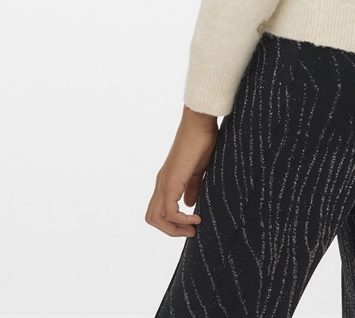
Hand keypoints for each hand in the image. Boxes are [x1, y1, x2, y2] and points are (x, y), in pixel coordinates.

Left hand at [145, 105, 218, 236]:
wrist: (200, 123)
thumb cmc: (202, 140)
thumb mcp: (198, 169)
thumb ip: (193, 186)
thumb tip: (189, 203)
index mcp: (167, 179)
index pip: (159, 209)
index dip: (173, 222)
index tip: (193, 224)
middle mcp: (161, 182)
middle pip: (152, 218)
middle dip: (171, 230)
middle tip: (191, 231)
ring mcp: (164, 182)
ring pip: (156, 217)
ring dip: (174, 228)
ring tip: (193, 227)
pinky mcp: (171, 181)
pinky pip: (169, 211)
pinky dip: (181, 219)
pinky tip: (196, 216)